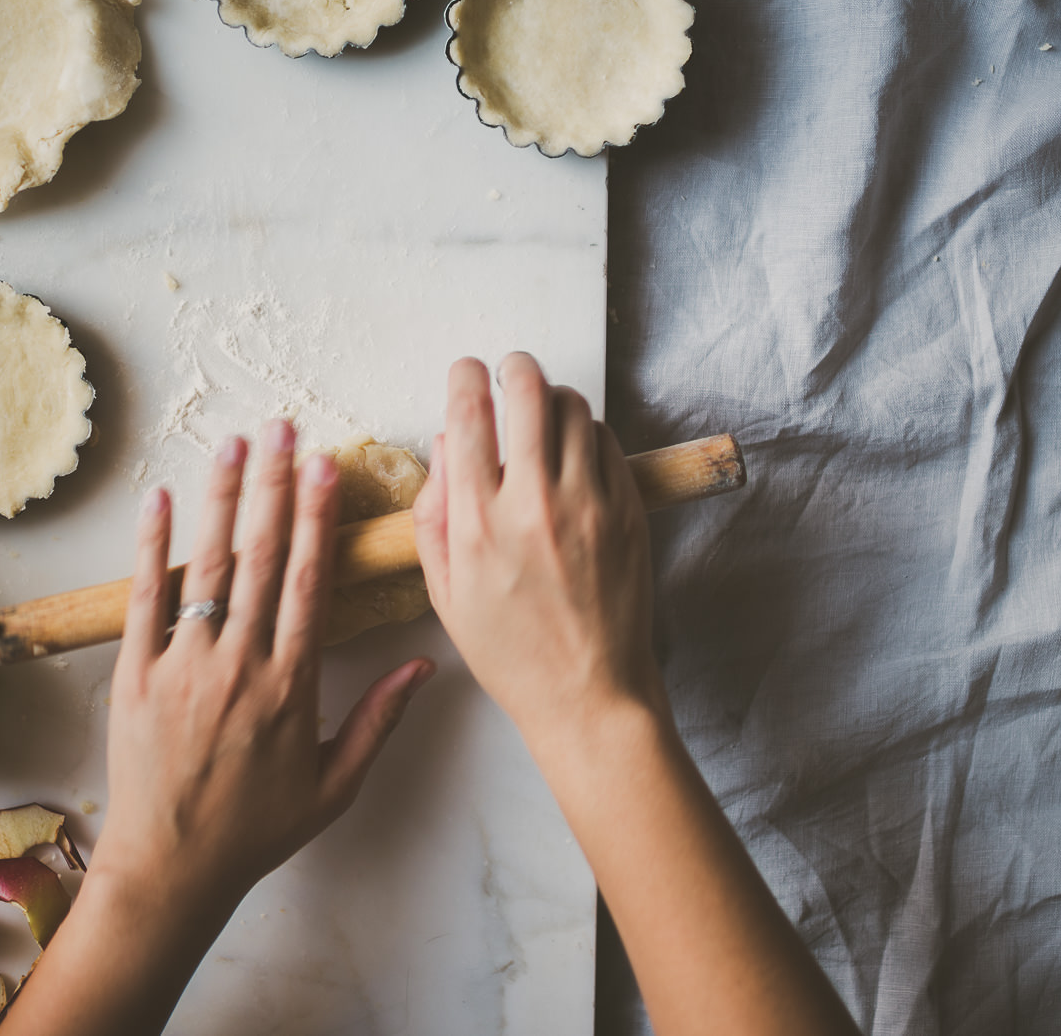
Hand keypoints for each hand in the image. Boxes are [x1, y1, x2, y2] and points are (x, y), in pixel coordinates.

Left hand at [89, 421, 434, 909]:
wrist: (171, 869)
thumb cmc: (256, 830)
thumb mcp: (334, 785)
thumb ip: (379, 720)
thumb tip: (425, 663)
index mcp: (291, 686)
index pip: (309, 581)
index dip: (317, 517)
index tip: (326, 467)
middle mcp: (239, 666)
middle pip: (261, 557)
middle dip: (274, 485)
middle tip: (284, 428)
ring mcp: (183, 667)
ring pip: (208, 566)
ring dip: (223, 498)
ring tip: (234, 443)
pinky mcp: (135, 675)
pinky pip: (145, 599)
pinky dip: (153, 546)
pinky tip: (164, 497)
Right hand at [411, 354, 663, 751]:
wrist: (588, 692)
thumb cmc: (513, 652)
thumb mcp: (446, 593)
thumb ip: (434, 515)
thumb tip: (445, 447)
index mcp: (478, 524)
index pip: (468, 416)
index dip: (464, 378)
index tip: (466, 372)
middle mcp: (533, 504)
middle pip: (528, 392)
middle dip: (514, 367)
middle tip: (509, 371)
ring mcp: (588, 504)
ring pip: (573, 409)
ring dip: (552, 399)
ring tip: (542, 415)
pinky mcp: (627, 511)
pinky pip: (607, 442)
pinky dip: (587, 434)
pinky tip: (574, 454)